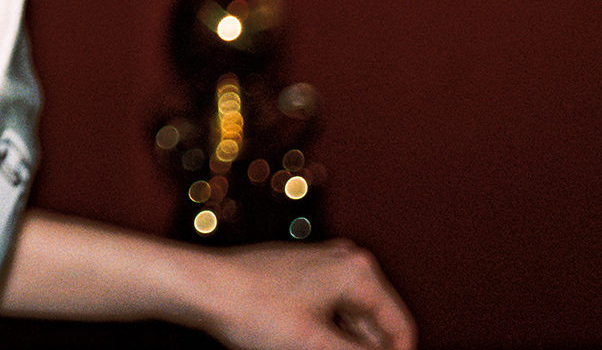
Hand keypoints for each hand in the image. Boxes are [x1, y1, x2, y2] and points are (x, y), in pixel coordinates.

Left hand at [196, 239, 415, 349]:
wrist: (201, 286)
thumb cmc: (252, 311)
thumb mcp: (316, 346)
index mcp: (358, 273)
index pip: (399, 329)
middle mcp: (345, 260)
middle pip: (375, 325)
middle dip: (365, 349)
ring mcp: (322, 265)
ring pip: (350, 320)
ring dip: (345, 344)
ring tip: (314, 348)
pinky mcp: (301, 275)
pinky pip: (329, 312)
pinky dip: (327, 335)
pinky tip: (310, 347)